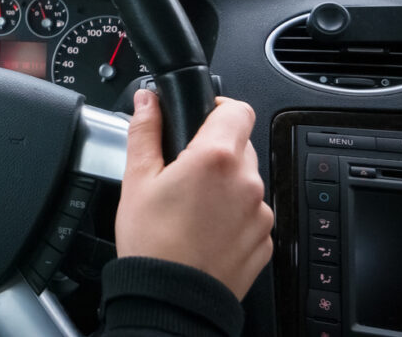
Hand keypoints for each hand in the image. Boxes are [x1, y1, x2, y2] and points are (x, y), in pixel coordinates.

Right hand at [114, 90, 273, 299]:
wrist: (171, 299)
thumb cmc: (152, 243)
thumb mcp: (136, 179)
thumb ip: (145, 131)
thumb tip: (147, 101)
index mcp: (216, 158)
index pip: (237, 110)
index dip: (218, 108)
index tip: (202, 118)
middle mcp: (247, 182)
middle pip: (239, 145)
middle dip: (214, 150)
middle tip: (183, 172)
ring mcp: (260, 213)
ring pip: (245, 181)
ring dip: (224, 184)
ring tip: (191, 207)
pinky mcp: (265, 240)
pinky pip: (250, 213)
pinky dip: (232, 214)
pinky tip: (204, 229)